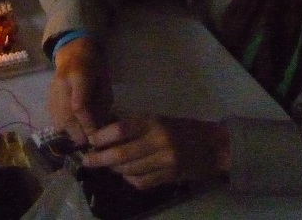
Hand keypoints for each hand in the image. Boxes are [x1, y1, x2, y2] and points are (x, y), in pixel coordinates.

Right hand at [47, 38, 113, 146]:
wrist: (72, 52)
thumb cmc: (93, 66)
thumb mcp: (104, 81)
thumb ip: (102, 104)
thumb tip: (100, 127)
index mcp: (77, 76)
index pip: (79, 106)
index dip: (88, 124)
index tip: (97, 137)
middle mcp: (61, 84)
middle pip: (65, 116)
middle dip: (78, 133)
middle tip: (88, 144)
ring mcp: (52, 90)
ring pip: (57, 118)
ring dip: (69, 133)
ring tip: (80, 139)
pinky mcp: (48, 96)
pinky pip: (54, 117)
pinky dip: (63, 127)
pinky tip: (71, 131)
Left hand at [81, 116, 230, 188]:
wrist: (215, 146)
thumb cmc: (183, 128)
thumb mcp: (160, 118)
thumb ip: (136, 125)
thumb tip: (106, 132)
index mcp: (154, 122)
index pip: (121, 130)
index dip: (102, 137)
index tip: (90, 141)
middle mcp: (158, 142)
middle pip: (122, 154)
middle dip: (100, 158)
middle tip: (87, 160)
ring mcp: (165, 162)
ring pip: (130, 170)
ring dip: (114, 169)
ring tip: (106, 165)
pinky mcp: (170, 177)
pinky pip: (142, 182)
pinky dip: (129, 179)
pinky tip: (125, 174)